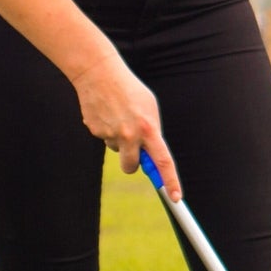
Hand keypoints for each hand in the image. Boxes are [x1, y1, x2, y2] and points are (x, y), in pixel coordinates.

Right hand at [72, 49, 179, 196]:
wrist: (98, 72)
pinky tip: (106, 112)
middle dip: (133, 165)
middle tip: (133, 152)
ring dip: (119, 141)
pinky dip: (106, 129)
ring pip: (117, 150)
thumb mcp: (149, 109)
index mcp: (148, 128)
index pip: (163, 161)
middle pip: (131, 167)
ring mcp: (109, 134)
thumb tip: (150, 157)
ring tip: (118, 116)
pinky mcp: (94, 131)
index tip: (176, 197)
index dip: (170, 181)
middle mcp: (129, 134)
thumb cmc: (130, 91)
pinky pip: (104, 138)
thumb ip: (152, 132)